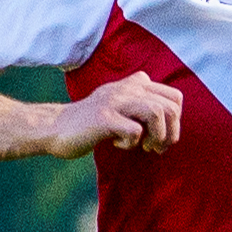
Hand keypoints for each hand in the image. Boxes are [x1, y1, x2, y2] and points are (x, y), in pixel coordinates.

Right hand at [48, 73, 182, 156]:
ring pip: (156, 113)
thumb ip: (143, 105)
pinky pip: (134, 131)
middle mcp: (127, 88)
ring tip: (144, 147)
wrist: (56, 127)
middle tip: (155, 147)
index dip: (175, 121)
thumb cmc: (92, 123)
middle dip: (170, 133)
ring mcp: (115, 102)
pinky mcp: (104, 118)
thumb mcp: (121, 105)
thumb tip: (172, 123)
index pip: (175, 96)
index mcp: (135, 84)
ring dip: (156, 137)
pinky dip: (131, 143)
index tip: (160, 137)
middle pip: (170, 107)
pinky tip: (118, 144)